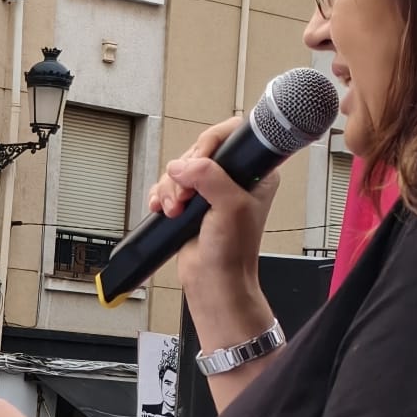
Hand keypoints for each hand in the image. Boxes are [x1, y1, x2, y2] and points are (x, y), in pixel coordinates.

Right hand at [144, 116, 277, 299]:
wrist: (214, 281)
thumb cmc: (233, 252)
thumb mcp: (230, 208)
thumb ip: (210, 178)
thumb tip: (182, 166)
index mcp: (254, 172)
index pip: (231, 136)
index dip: (210, 142)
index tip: (199, 161)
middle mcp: (231, 178)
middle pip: (197, 152)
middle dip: (184, 173)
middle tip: (187, 196)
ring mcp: (209, 191)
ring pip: (179, 170)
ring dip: (171, 189)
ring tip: (177, 210)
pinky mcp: (190, 203)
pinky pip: (167, 185)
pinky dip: (161, 196)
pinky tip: (165, 209)